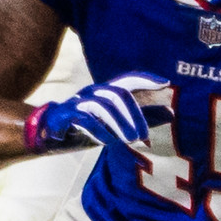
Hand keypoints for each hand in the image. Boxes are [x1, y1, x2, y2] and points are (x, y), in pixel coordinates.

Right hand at [26, 74, 171, 153]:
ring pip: (102, 105)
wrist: (49, 134)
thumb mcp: (116, 125)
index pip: (128, 80)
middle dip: (134, 114)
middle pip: (118, 94)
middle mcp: (93, 92)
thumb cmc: (87, 127)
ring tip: (130, 140)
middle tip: (143, 136)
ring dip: (119, 123)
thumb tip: (172, 113)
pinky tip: (108, 142)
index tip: (165, 83)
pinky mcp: (65, 115)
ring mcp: (78, 102)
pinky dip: (99, 130)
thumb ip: (141, 118)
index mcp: (106, 92)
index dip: (145, 78)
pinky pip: (85, 118)